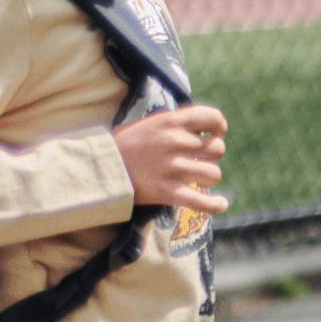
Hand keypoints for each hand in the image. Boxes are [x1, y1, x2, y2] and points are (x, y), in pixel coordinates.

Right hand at [111, 105, 230, 213]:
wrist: (100, 167)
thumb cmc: (125, 144)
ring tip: (198, 178)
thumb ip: (176, 123)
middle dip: (213, 155)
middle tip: (200, 159)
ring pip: (213, 174)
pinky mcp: (167, 192)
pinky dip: (214, 204)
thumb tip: (203, 127)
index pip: (212, 117)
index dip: (219, 126)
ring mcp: (172, 168)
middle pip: (217, 148)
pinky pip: (200, 201)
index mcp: (171, 121)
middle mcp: (175, 142)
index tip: (216, 134)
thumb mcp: (151, 123)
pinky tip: (220, 203)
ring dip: (208, 177)